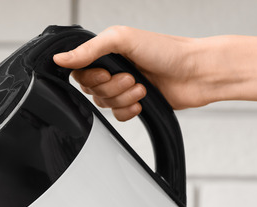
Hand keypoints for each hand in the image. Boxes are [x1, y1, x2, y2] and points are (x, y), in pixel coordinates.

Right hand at [53, 26, 210, 120]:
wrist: (196, 73)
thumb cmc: (167, 50)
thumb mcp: (122, 39)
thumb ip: (89, 49)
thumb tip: (60, 58)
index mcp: (107, 51)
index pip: (79, 70)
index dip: (90, 77)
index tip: (106, 72)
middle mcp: (113, 68)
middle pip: (91, 89)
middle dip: (112, 87)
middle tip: (131, 77)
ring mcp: (123, 86)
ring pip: (104, 104)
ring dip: (123, 98)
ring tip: (142, 87)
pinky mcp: (134, 103)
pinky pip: (117, 116)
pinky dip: (128, 111)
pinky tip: (142, 102)